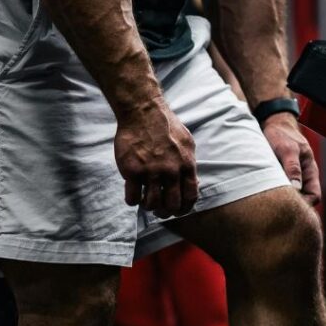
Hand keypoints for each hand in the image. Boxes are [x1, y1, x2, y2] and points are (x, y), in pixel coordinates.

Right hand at [114, 99, 197, 218]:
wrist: (144, 113)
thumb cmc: (167, 127)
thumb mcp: (187, 144)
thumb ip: (190, 164)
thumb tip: (194, 183)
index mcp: (186, 165)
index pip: (190, 197)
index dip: (184, 209)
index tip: (177, 211)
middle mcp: (170, 170)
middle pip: (171, 205)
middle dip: (166, 212)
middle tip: (160, 210)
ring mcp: (150, 171)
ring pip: (151, 204)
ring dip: (148, 206)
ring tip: (146, 200)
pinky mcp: (132, 170)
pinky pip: (132, 198)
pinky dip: (133, 200)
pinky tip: (133, 193)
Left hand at [262, 113, 320, 205]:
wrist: (272, 124)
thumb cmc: (281, 134)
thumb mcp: (287, 150)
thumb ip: (293, 167)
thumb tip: (296, 188)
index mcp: (310, 171)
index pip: (314, 196)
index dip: (305, 204)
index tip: (289, 205)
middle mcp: (304, 176)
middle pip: (304, 199)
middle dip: (293, 205)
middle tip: (276, 207)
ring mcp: (293, 177)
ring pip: (292, 196)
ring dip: (283, 199)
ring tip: (269, 200)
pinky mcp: (282, 176)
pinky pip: (282, 190)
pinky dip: (275, 193)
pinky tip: (264, 193)